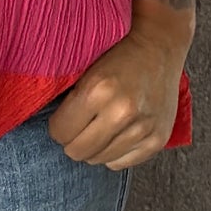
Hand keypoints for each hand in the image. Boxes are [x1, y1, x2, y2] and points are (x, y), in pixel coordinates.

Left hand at [46, 3, 193, 168]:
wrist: (159, 47)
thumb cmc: (117, 55)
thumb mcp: (86, 67)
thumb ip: (68, 98)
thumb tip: (50, 130)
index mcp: (98, 89)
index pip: (60, 132)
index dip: (58, 126)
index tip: (64, 119)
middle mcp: (122, 111)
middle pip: (77, 151)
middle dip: (73, 140)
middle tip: (79, 127)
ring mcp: (143, 127)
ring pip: (99, 159)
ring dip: (94, 147)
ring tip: (99, 128)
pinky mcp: (157, 139)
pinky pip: (121, 163)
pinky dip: (115, 153)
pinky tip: (117, 134)